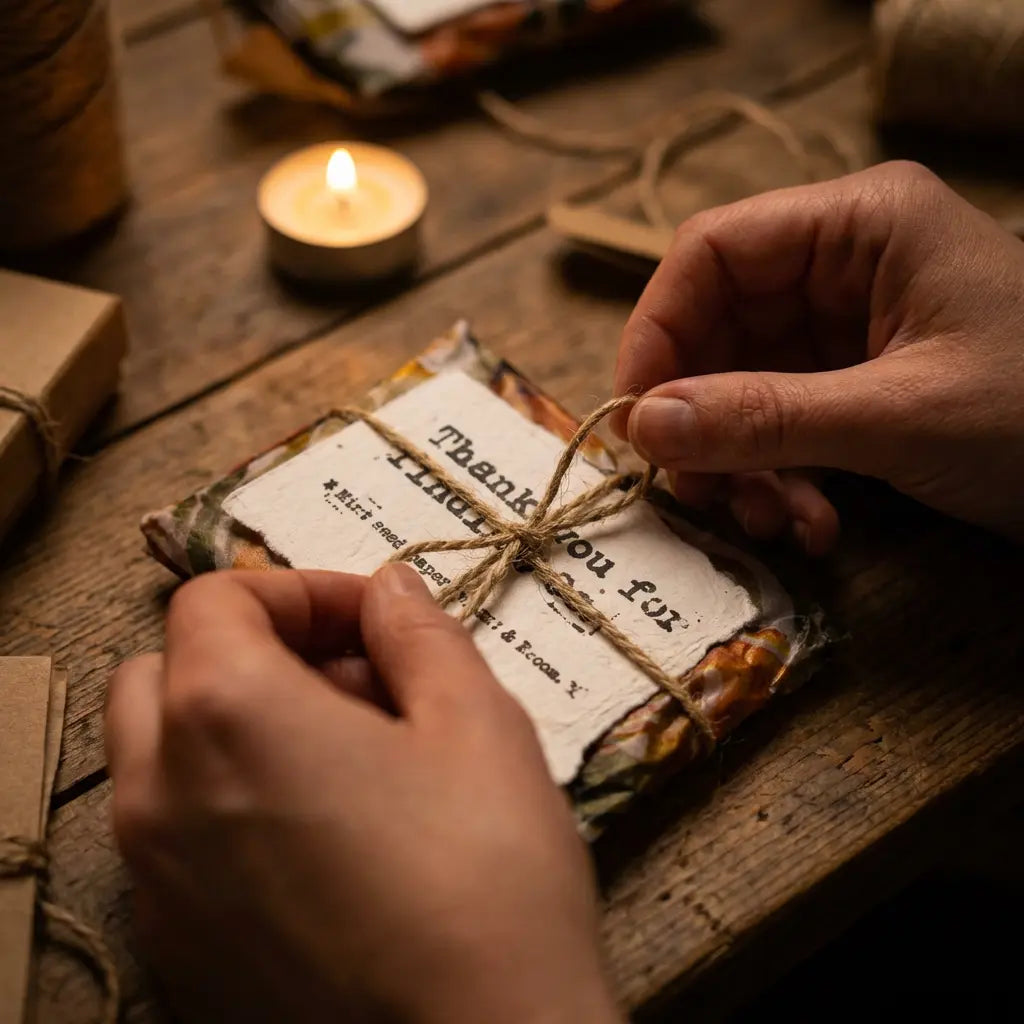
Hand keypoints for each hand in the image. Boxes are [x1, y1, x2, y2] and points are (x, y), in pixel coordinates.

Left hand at [105, 566, 621, 1023]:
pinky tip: (323, 840)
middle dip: (253, 653)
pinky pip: (174, 841)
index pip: (217, 598)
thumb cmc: (487, 875)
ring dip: (236, 727)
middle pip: (166, 671)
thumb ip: (419, 634)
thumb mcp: (477, 722)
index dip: (302, 590)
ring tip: (347, 760)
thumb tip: (388, 589)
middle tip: (353, 683)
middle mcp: (159, 794)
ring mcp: (155, 882)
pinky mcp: (173, 952)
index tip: (372, 622)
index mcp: (227, 713)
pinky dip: (226, 805)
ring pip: (161, 759)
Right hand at [613, 161, 1023, 551]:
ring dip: (742, 466)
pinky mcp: (857, 386)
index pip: (711, 253)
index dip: (657, 333)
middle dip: (704, 422)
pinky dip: (780, 480)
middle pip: (719, 331)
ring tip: (773, 525)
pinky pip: (781, 426)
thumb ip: (763, 417)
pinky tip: (811, 527)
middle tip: (699, 496)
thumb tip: (640, 425)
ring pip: (741, 390)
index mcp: (861, 224)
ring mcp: (850, 329)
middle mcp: (845, 266)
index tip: (632, 420)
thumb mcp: (899, 416)